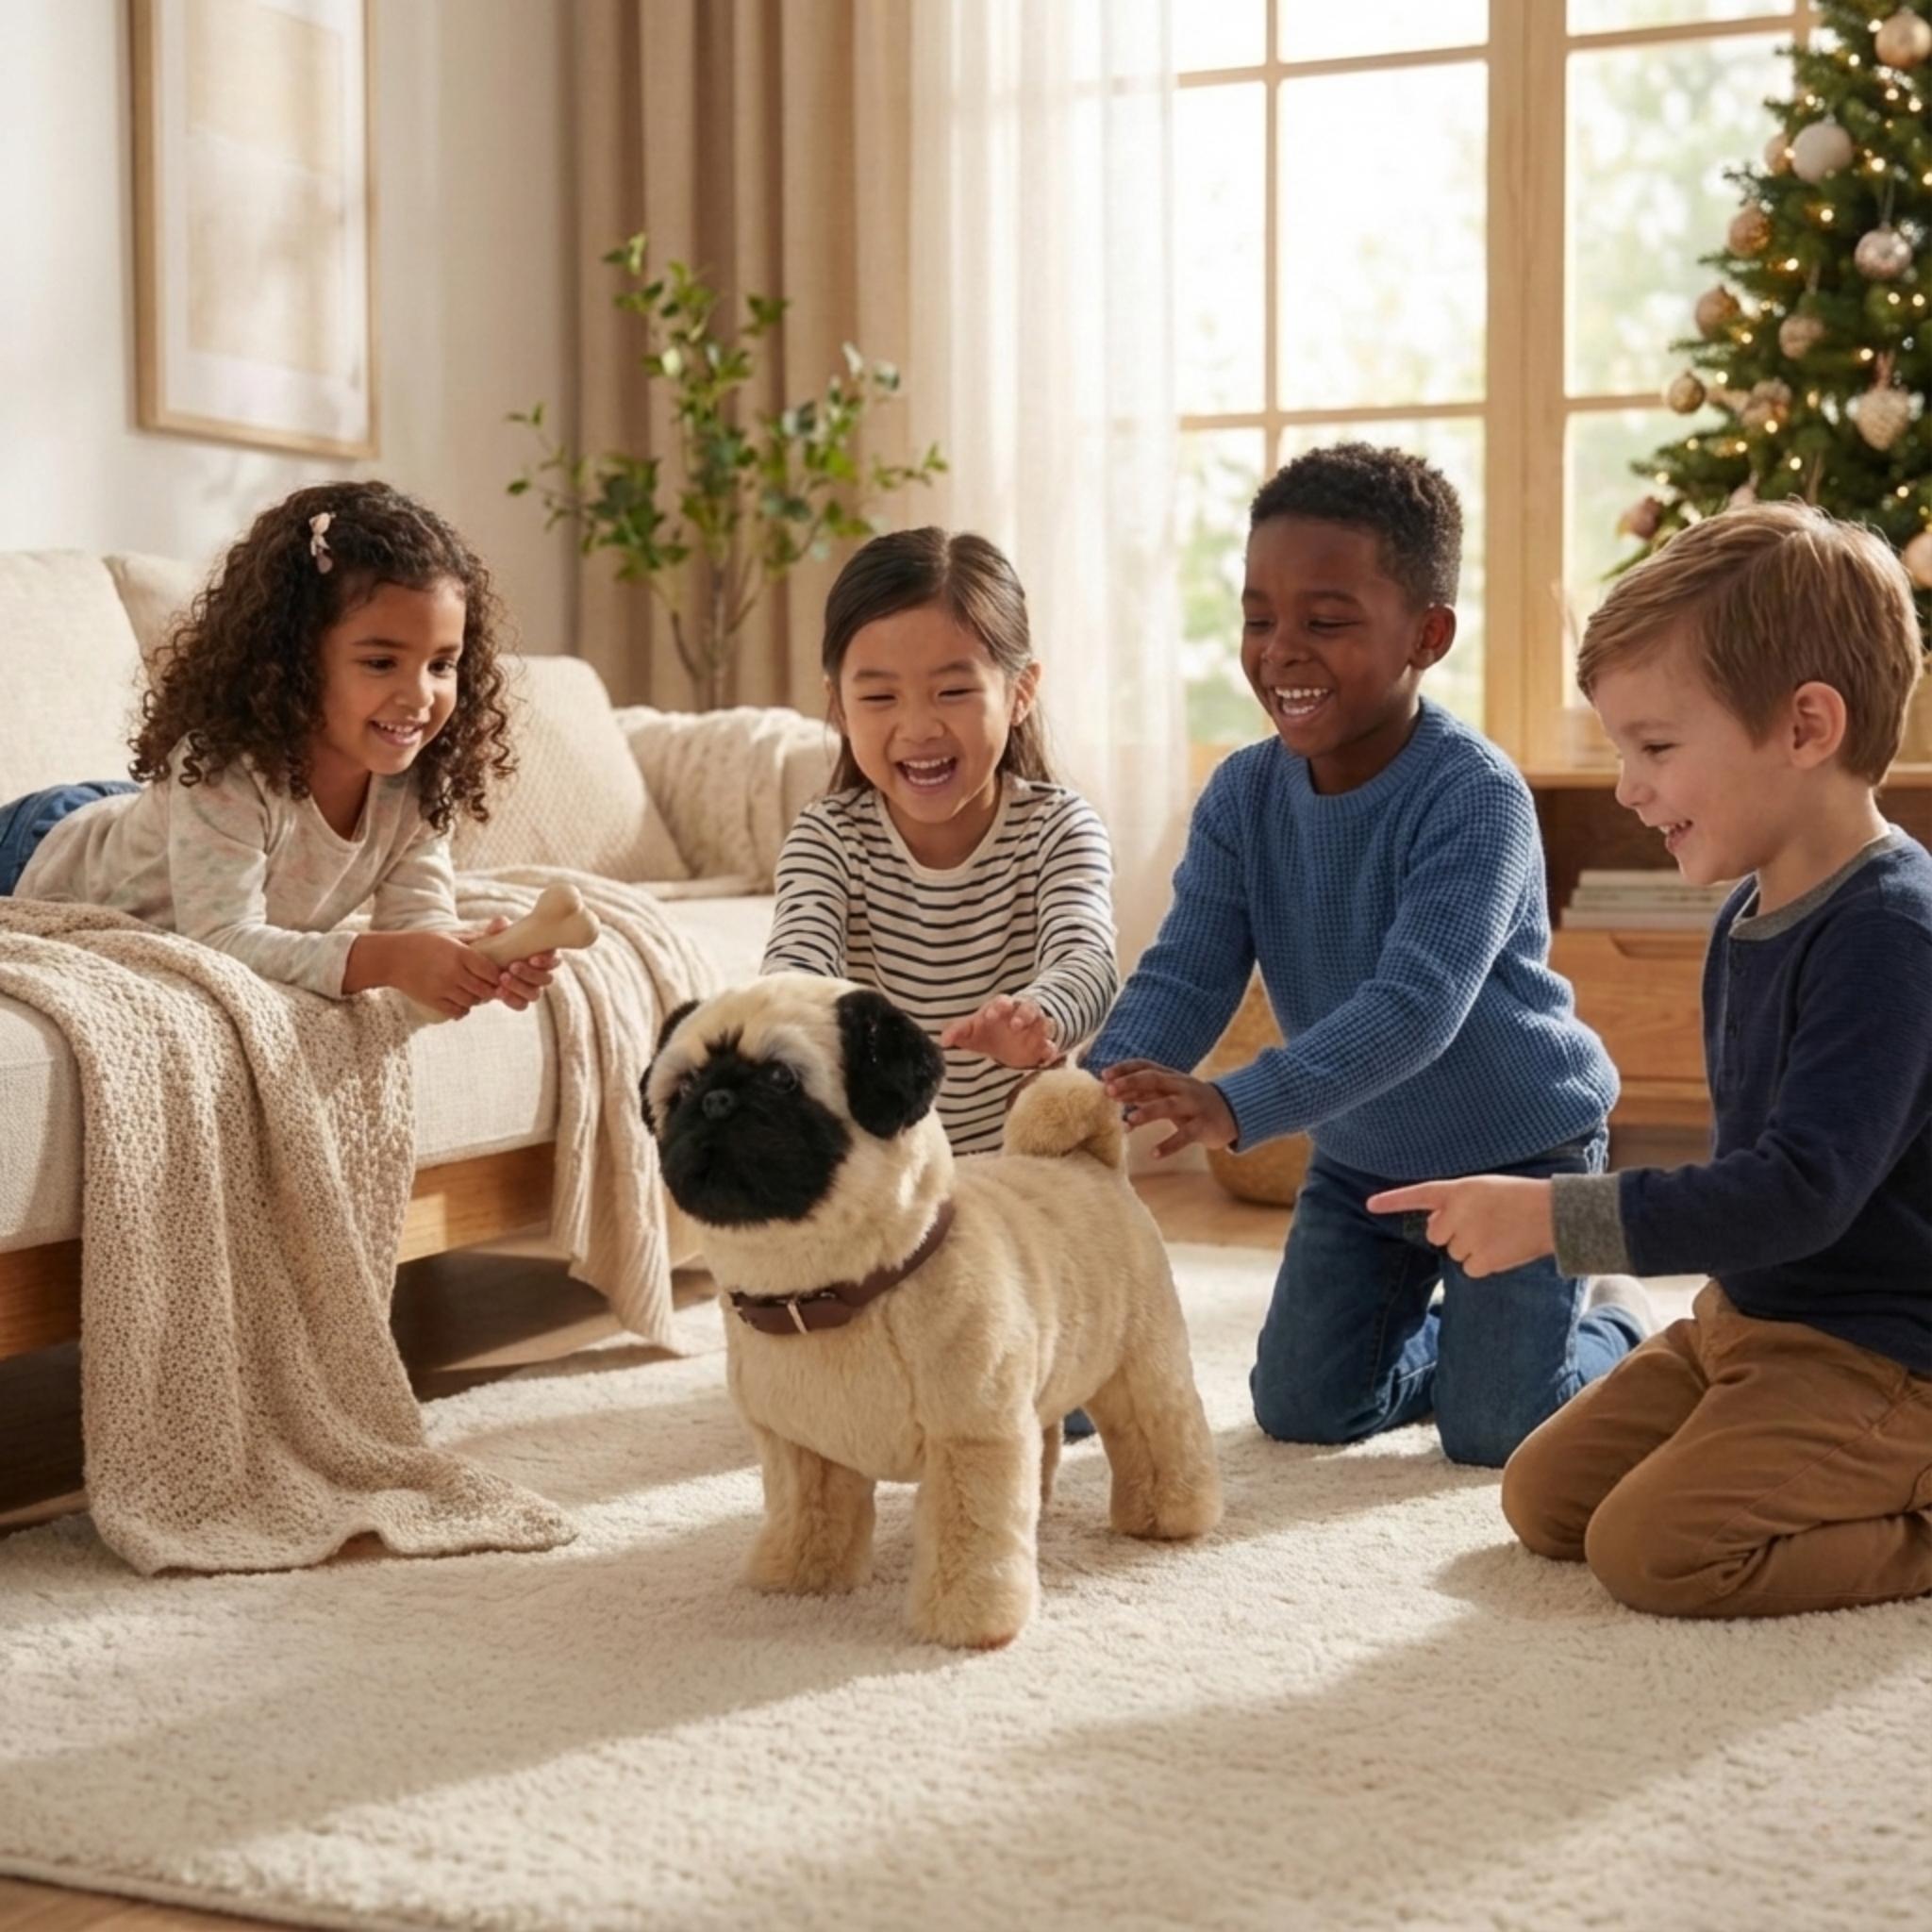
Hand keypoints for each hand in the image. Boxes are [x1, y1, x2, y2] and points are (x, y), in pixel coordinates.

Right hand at [348, 930, 501, 1018]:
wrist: (391, 957)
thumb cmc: (425, 943)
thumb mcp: (450, 936)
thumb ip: (477, 937)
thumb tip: (505, 926)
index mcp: (459, 953)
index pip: (491, 971)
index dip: (499, 975)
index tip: (500, 974)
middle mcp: (453, 972)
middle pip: (485, 989)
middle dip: (491, 989)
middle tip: (491, 986)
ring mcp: (443, 988)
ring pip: (473, 1002)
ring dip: (477, 999)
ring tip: (475, 992)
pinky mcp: (433, 1001)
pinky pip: (458, 1011)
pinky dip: (463, 1008)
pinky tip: (461, 1001)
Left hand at [467, 915, 560, 1012]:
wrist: (478, 964)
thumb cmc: (492, 945)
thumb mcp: (493, 934)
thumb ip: (498, 929)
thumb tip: (501, 922)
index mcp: (542, 954)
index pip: (554, 960)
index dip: (547, 961)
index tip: (532, 958)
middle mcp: (540, 973)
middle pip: (546, 979)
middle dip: (529, 974)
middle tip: (512, 967)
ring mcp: (531, 988)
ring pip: (535, 994)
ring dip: (519, 987)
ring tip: (502, 979)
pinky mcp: (520, 999)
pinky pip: (522, 1005)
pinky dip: (511, 999)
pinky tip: (499, 992)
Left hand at [939, 995, 1057, 1067]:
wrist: (1010, 1038)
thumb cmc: (989, 1028)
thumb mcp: (973, 1030)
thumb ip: (958, 1032)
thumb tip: (943, 1041)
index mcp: (1002, 1007)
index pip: (1002, 1002)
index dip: (997, 1007)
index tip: (989, 1016)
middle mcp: (1022, 1014)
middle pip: (1028, 1008)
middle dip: (1023, 1015)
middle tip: (1015, 1025)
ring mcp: (1035, 1028)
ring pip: (1044, 1023)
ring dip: (1042, 1029)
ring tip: (1040, 1037)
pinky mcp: (1043, 1045)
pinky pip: (1052, 1045)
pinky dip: (1051, 1050)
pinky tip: (1048, 1057)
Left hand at [1098, 1059, 1237, 1158]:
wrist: (1232, 1113)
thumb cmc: (1191, 1104)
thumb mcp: (1168, 1096)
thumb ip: (1143, 1096)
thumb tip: (1112, 1097)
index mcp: (1171, 1077)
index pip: (1146, 1066)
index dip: (1125, 1069)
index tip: (1103, 1075)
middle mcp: (1182, 1086)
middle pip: (1155, 1079)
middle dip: (1131, 1083)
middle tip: (1109, 1091)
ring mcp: (1195, 1105)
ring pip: (1169, 1104)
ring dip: (1148, 1111)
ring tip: (1129, 1121)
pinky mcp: (1205, 1125)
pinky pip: (1186, 1135)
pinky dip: (1170, 1144)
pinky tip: (1154, 1154)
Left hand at [1364, 1176, 1554, 1278]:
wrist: (1553, 1214)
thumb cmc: (1520, 1199)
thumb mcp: (1484, 1189)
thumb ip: (1456, 1203)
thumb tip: (1434, 1226)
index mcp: (1460, 1190)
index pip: (1419, 1194)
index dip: (1393, 1200)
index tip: (1369, 1205)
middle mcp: (1459, 1212)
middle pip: (1436, 1233)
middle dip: (1453, 1233)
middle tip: (1483, 1224)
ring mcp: (1468, 1237)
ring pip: (1454, 1252)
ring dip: (1472, 1248)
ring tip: (1499, 1234)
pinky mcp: (1481, 1259)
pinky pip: (1469, 1269)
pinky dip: (1483, 1265)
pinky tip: (1502, 1250)